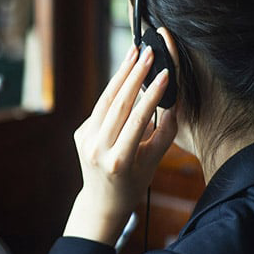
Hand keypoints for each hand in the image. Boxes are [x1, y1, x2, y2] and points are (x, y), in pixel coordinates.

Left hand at [63, 45, 177, 245]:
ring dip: (120, 74)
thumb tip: (174, 102)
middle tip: (148, 52)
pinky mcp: (79, 133)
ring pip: (104, 100)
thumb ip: (165, 133)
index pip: (136, 121)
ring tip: (135, 53)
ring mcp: (84, 140)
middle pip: (117, 105)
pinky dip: (113, 90)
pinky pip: (99, 108)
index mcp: (118, 160)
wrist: (102, 201)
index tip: (165, 73)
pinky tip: (126, 73)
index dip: (152, 95)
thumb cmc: (133, 184)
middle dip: (134, 75)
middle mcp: (97, 149)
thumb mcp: (153, 163)